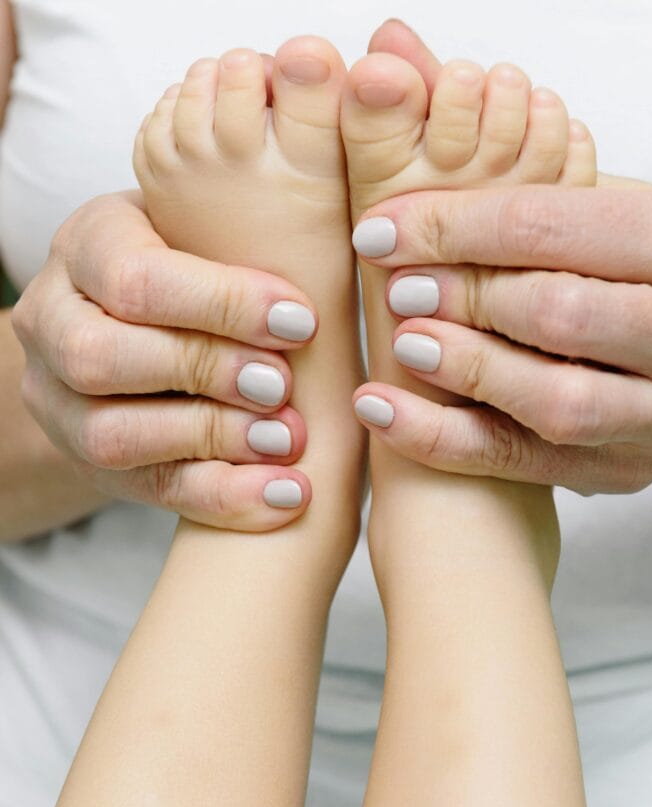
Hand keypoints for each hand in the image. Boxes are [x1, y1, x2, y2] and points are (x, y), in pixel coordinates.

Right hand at [13, 191, 318, 528]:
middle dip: (206, 371)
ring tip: (288, 440)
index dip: (219, 304)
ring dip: (213, 440)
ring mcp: (60, 403)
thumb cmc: (191, 264)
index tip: (300, 321)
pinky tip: (284, 496)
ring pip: (112, 437)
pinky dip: (223, 497)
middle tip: (284, 385)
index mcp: (83, 247)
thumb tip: (361, 237)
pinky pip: (148, 490)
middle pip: (105, 358)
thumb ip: (252, 230)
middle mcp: (51, 324)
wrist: (136, 325)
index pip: (132, 278)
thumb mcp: (207, 226)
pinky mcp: (91, 463)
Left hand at [351, 183, 651, 494]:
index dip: (451, 228)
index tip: (380, 232)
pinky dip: (442, 440)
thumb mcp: (613, 214)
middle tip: (398, 289)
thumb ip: (536, 187)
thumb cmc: (643, 277)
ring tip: (404, 344)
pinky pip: (523, 462)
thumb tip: (415, 136)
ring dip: (465, 369)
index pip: (548, 226)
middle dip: (462, 298)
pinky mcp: (619, 467)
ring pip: (555, 400)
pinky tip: (383, 412)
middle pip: (556, 313)